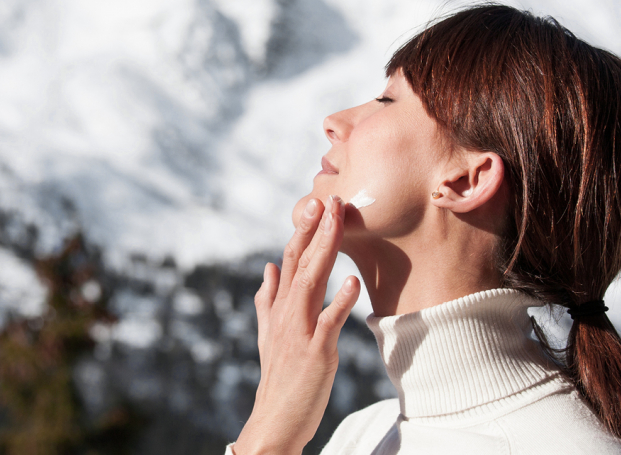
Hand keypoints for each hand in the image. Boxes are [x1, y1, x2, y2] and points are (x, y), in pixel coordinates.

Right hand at [233, 195, 360, 454]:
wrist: (275, 420)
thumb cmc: (278, 376)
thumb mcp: (268, 334)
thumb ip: (267, 299)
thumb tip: (268, 267)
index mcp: (279, 307)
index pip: (290, 260)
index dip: (304, 231)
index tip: (317, 204)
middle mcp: (286, 313)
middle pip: (300, 264)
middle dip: (315, 230)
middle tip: (329, 200)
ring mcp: (299, 331)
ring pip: (311, 283)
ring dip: (325, 251)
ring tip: (337, 224)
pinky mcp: (315, 352)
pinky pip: (329, 323)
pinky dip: (340, 302)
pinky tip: (352, 282)